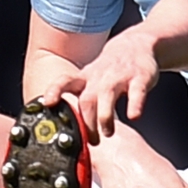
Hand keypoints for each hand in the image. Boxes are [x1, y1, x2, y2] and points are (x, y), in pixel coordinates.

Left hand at [41, 29, 159, 143]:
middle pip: (87, 99)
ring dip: (105, 117)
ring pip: (107, 95)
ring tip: (108, 133)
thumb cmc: (109, 71)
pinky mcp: (140, 78)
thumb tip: (71, 134)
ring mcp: (119, 76)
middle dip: (87, 123)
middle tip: (92, 141)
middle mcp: (100, 77)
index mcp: (85, 78)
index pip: (65, 82)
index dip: (55, 91)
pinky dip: (135, 105)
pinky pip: (136, 92)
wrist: (135, 45)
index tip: (48, 103)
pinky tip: (134, 116)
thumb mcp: (90, 80)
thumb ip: (81, 104)